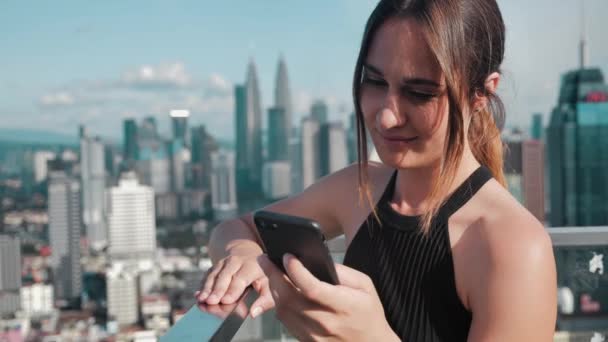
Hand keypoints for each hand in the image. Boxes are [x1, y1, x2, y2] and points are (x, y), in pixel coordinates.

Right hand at [196, 252, 274, 317]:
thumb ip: (265, 300)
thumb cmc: (260, 274)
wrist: (248, 254)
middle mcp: (236, 261)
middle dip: (217, 289)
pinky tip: (198, 295)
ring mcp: (223, 262)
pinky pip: (207, 275)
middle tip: (211, 301)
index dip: (233, 289)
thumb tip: (254, 313)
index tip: (226, 300)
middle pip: (225, 275)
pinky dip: (202, 285)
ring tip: (201, 299)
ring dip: (207, 288)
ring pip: (214, 275)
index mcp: (251, 266)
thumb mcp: (269, 284)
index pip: (241, 278)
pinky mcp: (215, 266)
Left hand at [258, 253, 399, 340]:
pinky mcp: (306, 340)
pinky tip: (279, 290)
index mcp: (342, 305)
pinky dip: (279, 303)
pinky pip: (285, 320)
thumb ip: (343, 272)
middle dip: (273, 274)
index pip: (311, 287)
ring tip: (271, 271)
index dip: (295, 270)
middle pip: (289, 297)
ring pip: (283, 309)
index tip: (287, 256)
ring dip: (273, 288)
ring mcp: (313, 334)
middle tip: (264, 258)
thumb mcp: (365, 286)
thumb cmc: (368, 314)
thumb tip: (318, 261)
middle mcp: (325, 322)